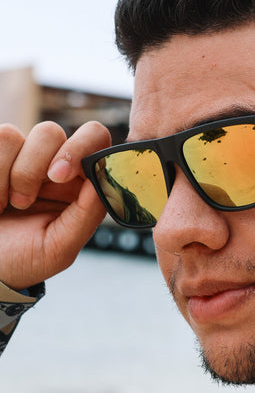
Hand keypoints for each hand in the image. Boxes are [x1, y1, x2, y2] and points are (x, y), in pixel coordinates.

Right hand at [0, 120, 111, 290]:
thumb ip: (87, 214)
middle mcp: (48, 164)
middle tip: (31, 195)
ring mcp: (17, 158)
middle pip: (51, 132)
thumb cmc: (24, 260)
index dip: (82, 147)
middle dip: (38, 162)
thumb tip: (104, 177)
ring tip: (11, 206)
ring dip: (13, 176)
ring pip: (14, 136)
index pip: (94, 141)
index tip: (60, 175)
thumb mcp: (60, 247)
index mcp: (77, 182)